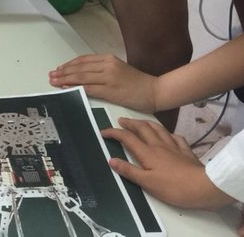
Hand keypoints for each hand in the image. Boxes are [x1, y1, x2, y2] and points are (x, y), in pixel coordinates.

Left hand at [49, 54, 157, 113]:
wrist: (155, 91)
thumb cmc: (137, 83)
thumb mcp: (119, 70)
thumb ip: (102, 70)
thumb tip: (83, 74)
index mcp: (108, 59)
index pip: (83, 60)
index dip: (69, 64)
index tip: (59, 69)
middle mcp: (107, 65)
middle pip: (79, 67)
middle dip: (63, 72)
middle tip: (51, 75)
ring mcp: (109, 77)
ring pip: (81, 77)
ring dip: (65, 79)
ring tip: (54, 82)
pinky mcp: (111, 90)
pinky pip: (88, 88)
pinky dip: (75, 88)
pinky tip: (66, 89)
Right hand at [102, 118, 234, 209]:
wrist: (204, 187)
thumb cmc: (173, 187)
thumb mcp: (147, 183)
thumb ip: (129, 171)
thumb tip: (111, 159)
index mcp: (147, 152)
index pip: (127, 138)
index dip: (114, 132)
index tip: (103, 131)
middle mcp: (159, 145)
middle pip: (142, 128)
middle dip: (130, 123)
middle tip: (121, 121)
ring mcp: (173, 146)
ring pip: (158, 129)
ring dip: (146, 123)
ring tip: (140, 122)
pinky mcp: (186, 150)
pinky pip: (175, 137)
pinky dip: (168, 133)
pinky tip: (168, 135)